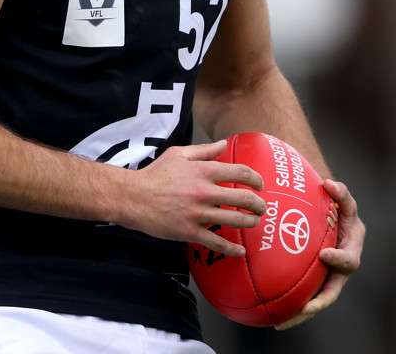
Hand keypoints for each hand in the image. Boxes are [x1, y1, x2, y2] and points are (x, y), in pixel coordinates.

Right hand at [124, 139, 266, 255]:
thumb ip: (204, 150)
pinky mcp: (191, 231)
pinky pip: (217, 243)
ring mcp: (199, 213)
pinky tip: (240, 251)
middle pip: (243, 199)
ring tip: (254, 222)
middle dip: (258, 204)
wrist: (134, 197)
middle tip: (261, 207)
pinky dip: (232, 249)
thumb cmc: (155, 174)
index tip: (260, 184)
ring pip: (235, 220)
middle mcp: (205, 192)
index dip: (255, 179)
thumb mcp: (178, 155)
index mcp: (204, 171)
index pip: (240, 173)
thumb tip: (224, 144)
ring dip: (250, 222)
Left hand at [275, 178, 364, 329]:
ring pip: (316, 300)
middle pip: (332, 291)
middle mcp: (340, 268)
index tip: (324, 255)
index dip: (338, 259)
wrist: (333, 216)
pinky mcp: (313, 280)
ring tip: (281, 322)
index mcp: (351, 249)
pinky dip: (291, 306)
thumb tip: (331, 183)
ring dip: (301, 313)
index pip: (348, 260)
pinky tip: (271, 314)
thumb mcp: (344, 199)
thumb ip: (341, 192)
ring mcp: (327, 276)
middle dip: (319, 301)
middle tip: (306, 307)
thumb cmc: (338, 207)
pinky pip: (303, 295)